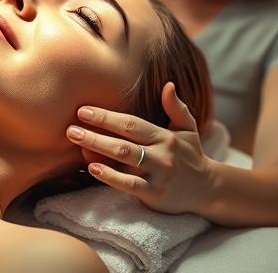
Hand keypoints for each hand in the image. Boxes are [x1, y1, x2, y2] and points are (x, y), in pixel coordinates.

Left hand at [65, 82, 210, 213]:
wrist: (207, 190)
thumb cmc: (191, 155)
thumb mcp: (187, 129)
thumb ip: (176, 107)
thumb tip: (168, 84)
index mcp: (165, 135)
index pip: (131, 124)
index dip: (106, 117)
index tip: (83, 111)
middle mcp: (162, 153)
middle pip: (123, 141)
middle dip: (95, 133)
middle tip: (70, 128)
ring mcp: (158, 174)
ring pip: (124, 160)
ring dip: (98, 151)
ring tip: (77, 145)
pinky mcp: (155, 194)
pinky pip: (129, 185)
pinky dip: (110, 177)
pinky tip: (92, 169)